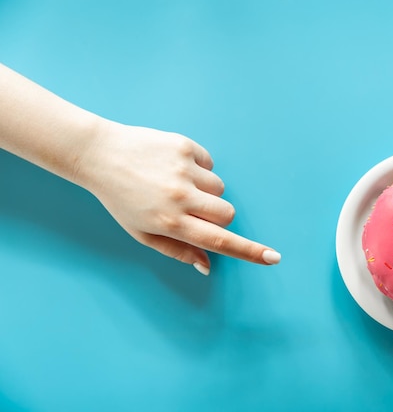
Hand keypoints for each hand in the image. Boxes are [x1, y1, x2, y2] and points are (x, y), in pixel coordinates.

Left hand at [75, 121, 279, 274]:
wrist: (99, 155)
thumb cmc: (120, 200)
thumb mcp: (143, 233)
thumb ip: (178, 251)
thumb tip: (208, 265)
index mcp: (170, 223)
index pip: (220, 241)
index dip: (250, 251)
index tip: (273, 257)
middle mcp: (180, 197)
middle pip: (227, 212)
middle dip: (217, 215)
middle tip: (191, 210)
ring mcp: (184, 170)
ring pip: (220, 187)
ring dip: (206, 190)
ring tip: (176, 184)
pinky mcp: (185, 146)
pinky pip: (210, 164)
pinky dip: (198, 168)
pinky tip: (173, 166)